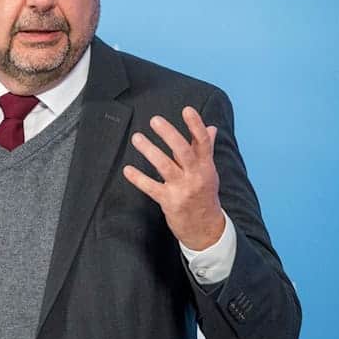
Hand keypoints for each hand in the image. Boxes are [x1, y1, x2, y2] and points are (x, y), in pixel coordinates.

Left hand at [122, 106, 224, 250]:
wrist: (206, 228)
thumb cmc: (205, 195)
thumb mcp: (209, 171)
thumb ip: (205, 149)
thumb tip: (211, 128)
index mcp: (206, 166)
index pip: (203, 142)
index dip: (196, 125)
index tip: (187, 110)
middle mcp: (196, 176)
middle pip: (183, 152)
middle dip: (169, 135)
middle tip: (155, 120)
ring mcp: (182, 189)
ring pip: (165, 167)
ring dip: (150, 151)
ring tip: (137, 138)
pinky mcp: (169, 201)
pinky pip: (151, 188)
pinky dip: (139, 179)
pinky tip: (127, 170)